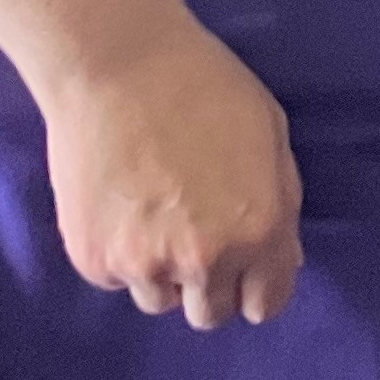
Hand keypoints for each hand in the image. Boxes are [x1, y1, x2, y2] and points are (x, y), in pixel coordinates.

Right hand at [41, 22, 305, 328]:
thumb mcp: (270, 133)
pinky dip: (119, 253)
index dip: (257, 287)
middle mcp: (205, 259)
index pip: (267, 304)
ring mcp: (145, 265)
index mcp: (259, 230)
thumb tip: (284, 257)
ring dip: (161, 270)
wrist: (117, 65)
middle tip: (194, 235)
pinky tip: (120, 202)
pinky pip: (116, 278)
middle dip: (210, 285)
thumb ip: (282, 201)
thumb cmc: (203, 86)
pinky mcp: (95, 261)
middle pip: (211, 315)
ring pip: (160, 299)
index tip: (244, 271)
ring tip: (152, 209)